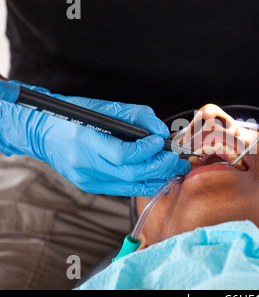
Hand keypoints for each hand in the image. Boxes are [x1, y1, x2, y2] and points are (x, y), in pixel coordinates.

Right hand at [0, 80, 189, 195]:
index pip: (122, 154)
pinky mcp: (90, 185)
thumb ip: (136, 116)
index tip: (160, 142)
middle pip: (130, 173)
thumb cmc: (75, 115)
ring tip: (174, 170)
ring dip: (156, 179)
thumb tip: (161, 131)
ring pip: (129, 185)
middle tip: (176, 160)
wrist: (44, 132)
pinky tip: (158, 178)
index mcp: (85, 140)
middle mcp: (85, 164)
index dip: (146, 151)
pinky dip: (142, 184)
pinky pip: (122, 188)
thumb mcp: (105, 108)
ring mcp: (87, 178)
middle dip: (159, 167)